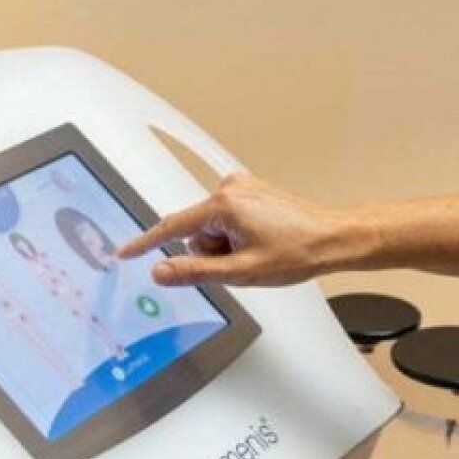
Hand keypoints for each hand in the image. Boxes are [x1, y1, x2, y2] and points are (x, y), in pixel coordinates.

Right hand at [114, 172, 373, 287]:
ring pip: (213, 228)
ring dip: (226, 246)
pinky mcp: (252, 191)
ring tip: (259, 252)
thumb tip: (160, 271)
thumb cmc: (297, 252)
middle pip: (196, 231)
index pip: (172, 228)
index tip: (124, 253)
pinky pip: (229, 219)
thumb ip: (195, 271)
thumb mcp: (241, 271)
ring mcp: (242, 187)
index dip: (146, 243)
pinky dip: (237, 236)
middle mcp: (229, 187)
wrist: (334, 238)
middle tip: (244, 262)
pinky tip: (263, 241)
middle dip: (212, 252)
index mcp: (224, 204)